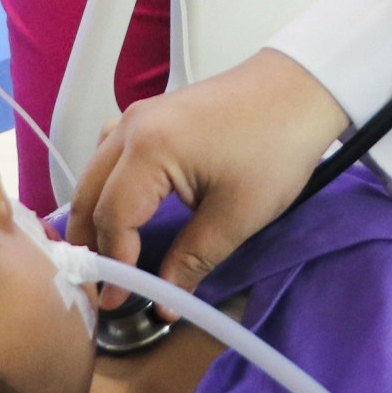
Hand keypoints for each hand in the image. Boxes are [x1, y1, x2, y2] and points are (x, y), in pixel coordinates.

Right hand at [69, 49, 349, 299]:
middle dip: (91, 242)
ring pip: (95, 172)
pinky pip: (111, 153)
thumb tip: (163, 303)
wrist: (302, 89)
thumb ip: (191, 260)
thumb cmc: (275, 147)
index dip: (112, 265)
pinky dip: (107, 186)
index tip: (117, 303)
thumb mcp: (236, 215)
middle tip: (101, 285)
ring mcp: (138, 115)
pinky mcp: (152, 114)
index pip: (112, 217)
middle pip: (89, 194)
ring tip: (108, 254)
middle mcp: (130, 127)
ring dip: (95, 213)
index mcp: (147, 148)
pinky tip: (123, 207)